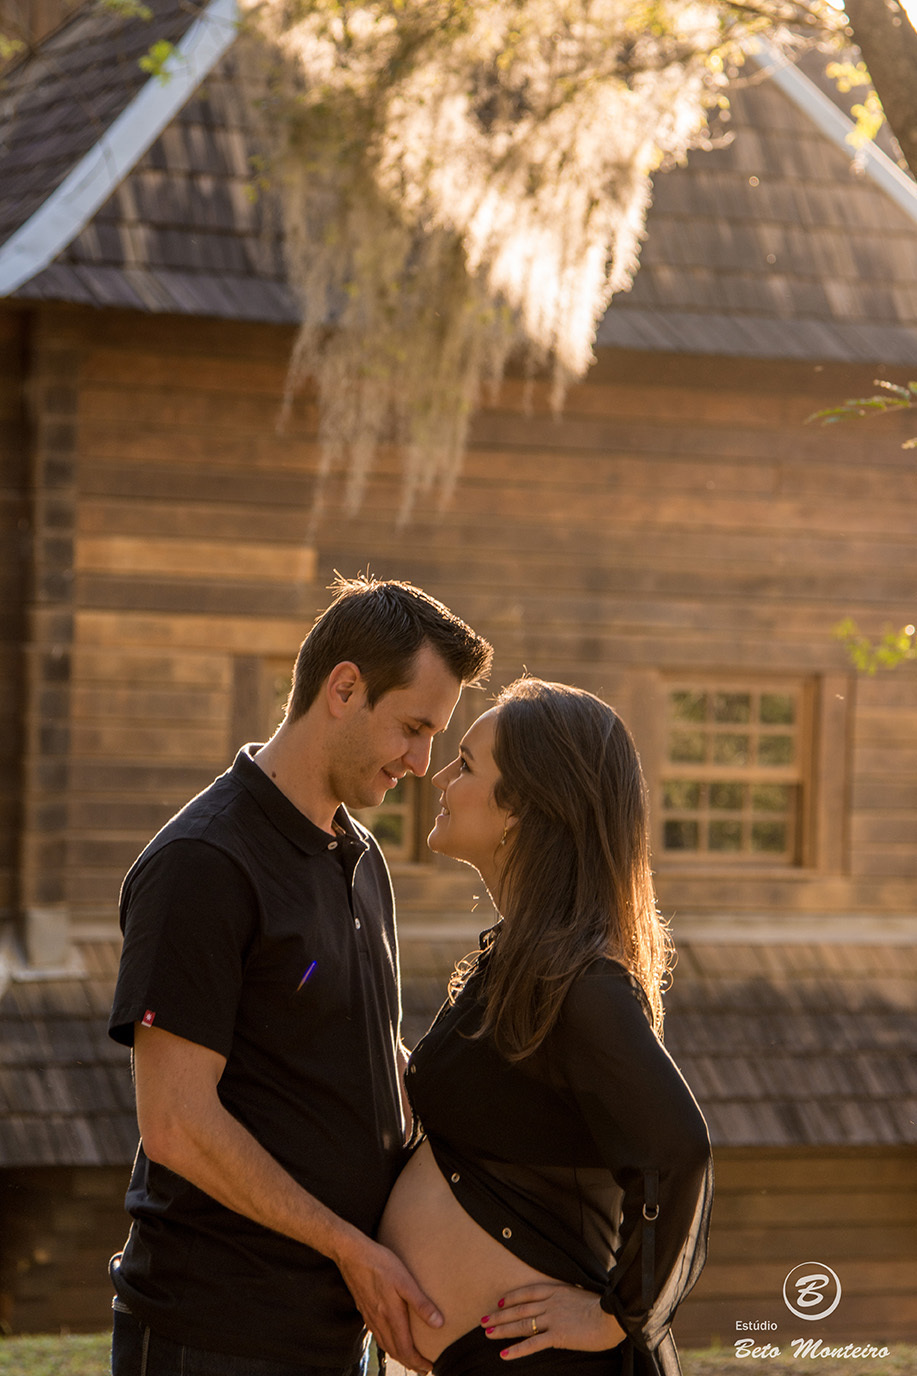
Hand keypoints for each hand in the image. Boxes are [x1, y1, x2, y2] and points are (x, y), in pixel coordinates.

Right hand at [334, 1234, 442, 1372]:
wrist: (352, 1254)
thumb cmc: (380, 1264)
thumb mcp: (405, 1280)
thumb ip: (421, 1303)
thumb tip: (439, 1324)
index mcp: (391, 1316)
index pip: (405, 1349)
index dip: (417, 1362)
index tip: (429, 1367)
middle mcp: (379, 1321)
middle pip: (395, 1351)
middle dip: (410, 1363)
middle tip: (423, 1369)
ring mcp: (370, 1316)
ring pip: (385, 1344)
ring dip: (398, 1355)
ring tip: (410, 1359)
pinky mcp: (364, 1309)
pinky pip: (377, 1335)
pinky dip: (387, 1344)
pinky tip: (390, 1339)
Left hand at [480, 1282, 624, 1360]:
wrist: (612, 1316)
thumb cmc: (603, 1307)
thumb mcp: (582, 1295)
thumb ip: (568, 1298)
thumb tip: (565, 1302)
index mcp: (557, 1290)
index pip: (528, 1292)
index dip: (512, 1297)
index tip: (499, 1301)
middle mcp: (551, 1303)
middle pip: (519, 1308)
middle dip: (500, 1314)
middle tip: (483, 1319)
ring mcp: (553, 1319)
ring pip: (522, 1324)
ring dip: (502, 1329)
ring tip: (487, 1333)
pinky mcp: (557, 1335)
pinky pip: (533, 1344)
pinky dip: (517, 1350)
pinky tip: (504, 1355)